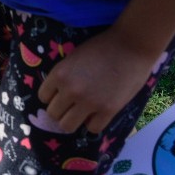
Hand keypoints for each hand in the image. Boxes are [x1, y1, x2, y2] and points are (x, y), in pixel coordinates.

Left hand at [38, 30, 158, 134]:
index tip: (62, 94)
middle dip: (61, 110)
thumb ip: (64, 76)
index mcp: (59, 74)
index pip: (43, 97)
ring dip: (74, 120)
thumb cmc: (102, 46)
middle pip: (53, 114)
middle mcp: (71, 90)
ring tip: (83, 112)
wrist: (132, 45)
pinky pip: (92, 128)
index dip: (53, 96)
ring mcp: (89, 102)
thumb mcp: (73, 57)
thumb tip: (58, 94)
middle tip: (73, 104)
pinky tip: (99, 113)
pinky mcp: (108, 110)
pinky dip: (94, 123)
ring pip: (67, 126)